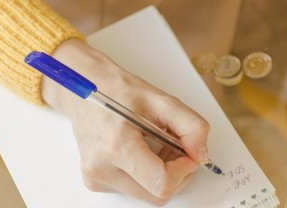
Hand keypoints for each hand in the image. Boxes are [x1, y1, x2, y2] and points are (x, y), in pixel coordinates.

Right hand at [42, 40, 209, 204]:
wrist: (85, 91)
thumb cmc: (120, 92)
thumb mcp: (163, 101)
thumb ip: (191, 126)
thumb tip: (201, 154)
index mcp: (117, 147)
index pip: (161, 183)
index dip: (184, 170)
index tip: (189, 153)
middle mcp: (101, 169)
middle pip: (157, 195)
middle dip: (176, 174)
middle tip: (178, 147)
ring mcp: (96, 178)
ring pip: (147, 195)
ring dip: (163, 174)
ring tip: (160, 145)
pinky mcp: (96, 181)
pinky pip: (134, 189)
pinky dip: (148, 174)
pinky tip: (146, 151)